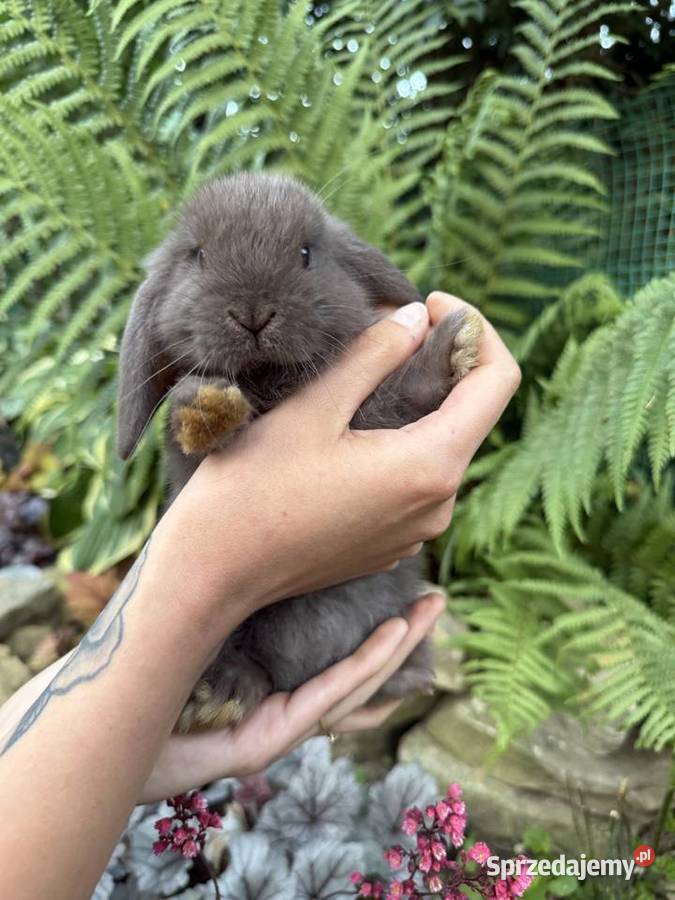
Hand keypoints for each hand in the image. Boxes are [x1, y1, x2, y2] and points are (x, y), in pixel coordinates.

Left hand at [141, 593, 443, 801]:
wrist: (115, 729)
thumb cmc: (154, 677)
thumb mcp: (211, 632)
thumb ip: (241, 605)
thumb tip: (263, 548)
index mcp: (279, 689)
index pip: (346, 665)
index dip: (383, 637)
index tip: (408, 600)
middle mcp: (288, 711)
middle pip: (365, 675)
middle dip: (407, 640)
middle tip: (439, 601)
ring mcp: (282, 728)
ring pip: (358, 685)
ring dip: (399, 648)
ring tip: (430, 610)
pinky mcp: (269, 738)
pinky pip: (329, 695)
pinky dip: (365, 664)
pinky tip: (393, 632)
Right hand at [155, 292, 519, 636]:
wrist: (215, 572)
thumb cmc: (254, 488)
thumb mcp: (314, 407)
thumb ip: (375, 355)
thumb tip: (417, 316)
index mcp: (430, 466)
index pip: (498, 381)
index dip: (475, 330)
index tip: (434, 304)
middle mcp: (438, 506)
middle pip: (473, 414)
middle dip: (445, 363)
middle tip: (394, 330)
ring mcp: (416, 533)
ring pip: (443, 447)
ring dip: (422, 405)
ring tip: (368, 378)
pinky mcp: (391, 544)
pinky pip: (417, 482)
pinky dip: (403, 444)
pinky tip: (355, 433)